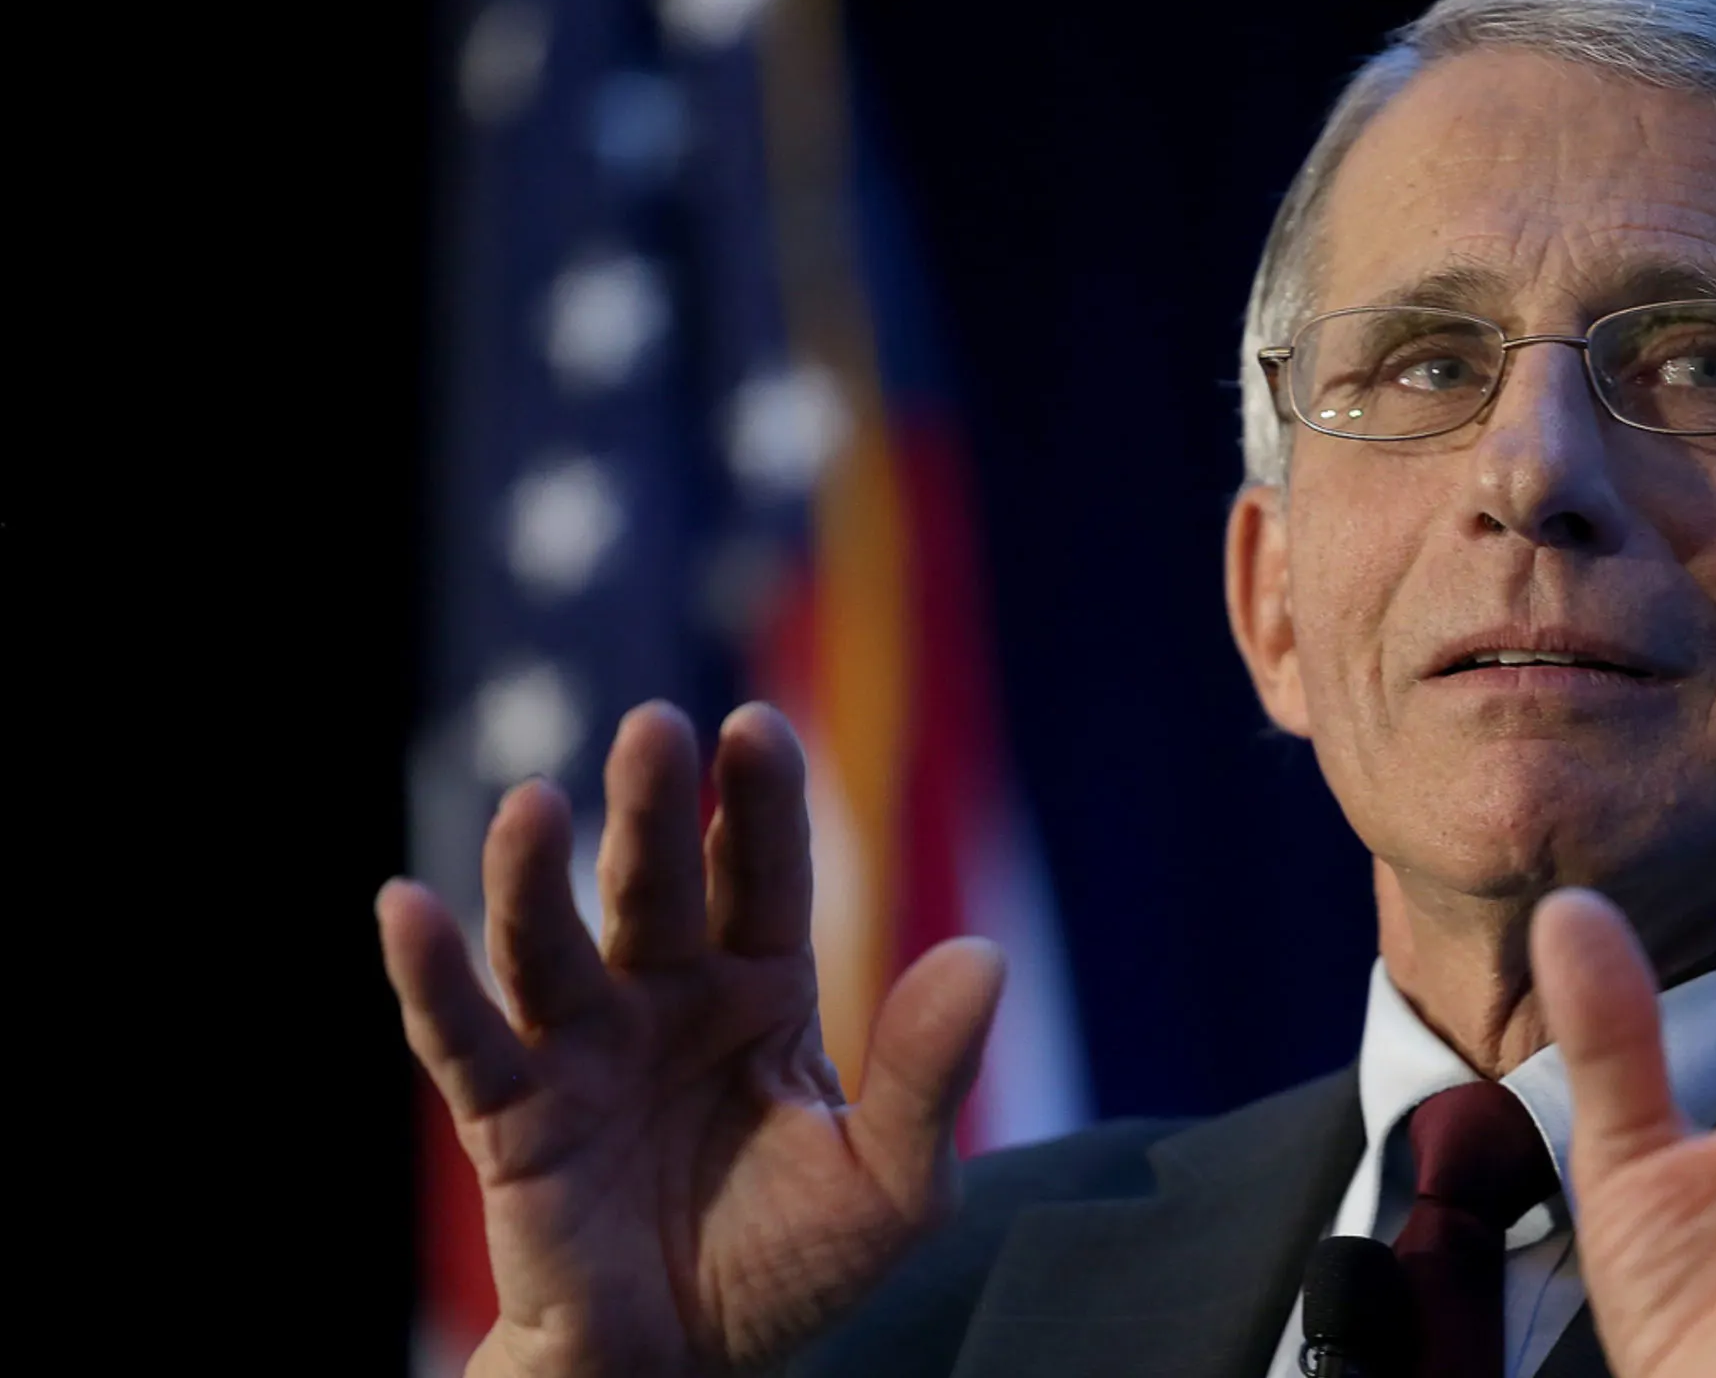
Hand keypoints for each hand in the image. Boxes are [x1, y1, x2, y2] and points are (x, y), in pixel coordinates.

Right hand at [379, 702, 1003, 1377]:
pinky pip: (468, 1041)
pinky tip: (405, 907)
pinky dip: (432, 979)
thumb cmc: (793, 1263)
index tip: (756, 726)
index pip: (765, 876)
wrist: (691, 1369)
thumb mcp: (890, 1181)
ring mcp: (585, 1049)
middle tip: (654, 726)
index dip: (759, 804)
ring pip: (553, 945)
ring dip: (535, 876)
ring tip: (532, 806)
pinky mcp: (514, 1118)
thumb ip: (927, 1073)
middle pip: (659, 885)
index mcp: (763, 989)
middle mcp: (668, 996)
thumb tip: (986, 956)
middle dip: (653, 809)